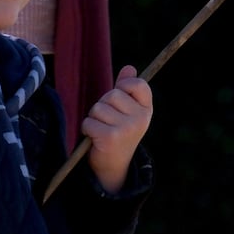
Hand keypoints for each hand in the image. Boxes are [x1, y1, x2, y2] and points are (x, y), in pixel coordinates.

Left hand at [81, 66, 152, 193]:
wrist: (114, 166)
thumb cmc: (119, 132)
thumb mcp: (127, 111)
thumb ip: (127, 89)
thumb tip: (129, 68)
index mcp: (146, 110)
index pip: (138, 84)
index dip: (124, 86)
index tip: (120, 96)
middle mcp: (140, 119)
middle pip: (112, 95)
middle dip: (103, 105)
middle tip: (107, 121)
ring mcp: (127, 129)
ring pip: (98, 108)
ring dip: (93, 118)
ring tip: (101, 130)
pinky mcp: (111, 138)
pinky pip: (89, 122)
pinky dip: (87, 129)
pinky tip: (95, 139)